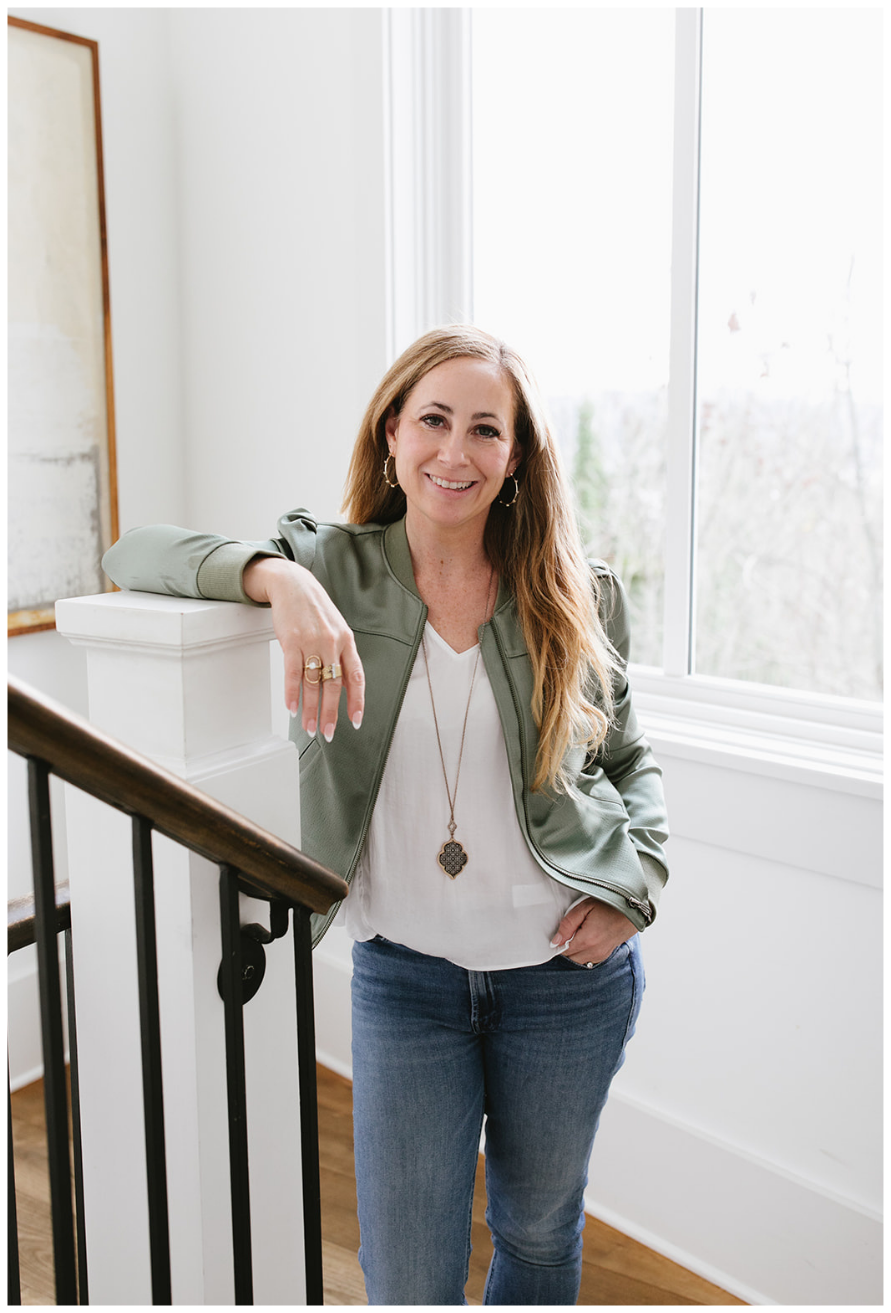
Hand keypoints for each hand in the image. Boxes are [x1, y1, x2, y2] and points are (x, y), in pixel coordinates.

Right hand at [243, 556, 364, 740]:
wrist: (294, 585)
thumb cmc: (315, 610)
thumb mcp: (336, 629)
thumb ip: (341, 655)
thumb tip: (344, 685)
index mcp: (347, 642)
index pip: (356, 677)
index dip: (356, 701)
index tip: (355, 721)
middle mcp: (332, 643)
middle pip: (333, 686)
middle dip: (330, 713)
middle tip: (326, 732)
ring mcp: (312, 642)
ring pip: (312, 684)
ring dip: (310, 710)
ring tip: (309, 727)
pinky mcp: (291, 641)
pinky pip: (292, 673)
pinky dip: (292, 693)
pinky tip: (292, 708)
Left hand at [550, 897, 635, 966]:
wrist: (631, 910)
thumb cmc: (609, 905)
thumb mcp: (584, 908)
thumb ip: (568, 925)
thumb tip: (555, 941)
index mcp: (587, 940)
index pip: (563, 950)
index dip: (558, 941)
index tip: (562, 931)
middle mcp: (594, 952)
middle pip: (570, 957)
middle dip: (566, 946)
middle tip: (571, 930)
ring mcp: (601, 955)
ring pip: (579, 960)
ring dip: (575, 949)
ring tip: (581, 932)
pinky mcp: (605, 955)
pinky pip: (588, 959)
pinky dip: (584, 951)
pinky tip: (587, 937)